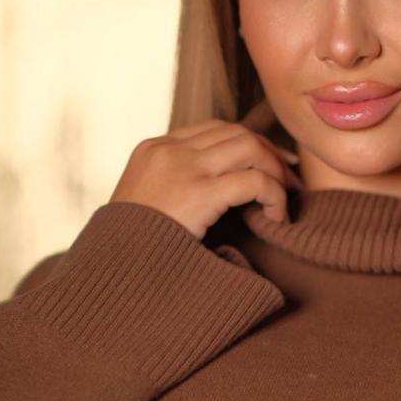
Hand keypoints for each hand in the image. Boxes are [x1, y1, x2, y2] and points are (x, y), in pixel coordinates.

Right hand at [109, 98, 301, 240]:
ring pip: (250, 147)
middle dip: (270, 154)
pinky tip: (277, 219)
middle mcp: (168, 150)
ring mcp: (183, 168)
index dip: (250, 142)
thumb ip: (174, 188)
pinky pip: (254, 181)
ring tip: (284, 200)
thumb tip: (215, 194)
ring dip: (275, 172)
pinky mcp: (198, 193)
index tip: (271, 163)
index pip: (214, 128)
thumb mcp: (145, 206)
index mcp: (153, 149)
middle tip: (289, 182)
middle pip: (236, 131)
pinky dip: (274, 196)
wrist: (111, 271)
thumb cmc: (130, 250)